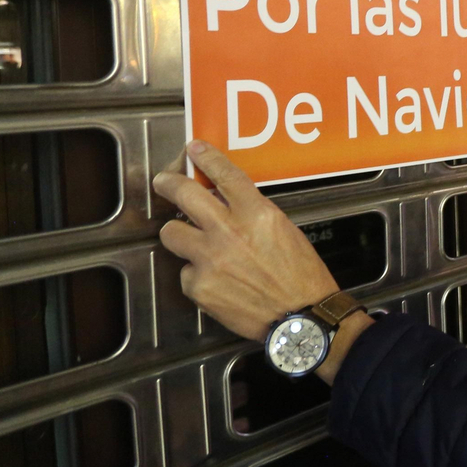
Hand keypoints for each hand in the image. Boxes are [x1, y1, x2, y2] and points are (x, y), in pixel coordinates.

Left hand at [155, 141, 369, 380]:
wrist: (302, 317)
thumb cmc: (302, 277)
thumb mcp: (285, 231)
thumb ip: (254, 214)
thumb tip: (227, 204)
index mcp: (258, 214)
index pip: (225, 175)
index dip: (206, 158)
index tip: (194, 149)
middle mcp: (229, 231)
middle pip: (183, 194)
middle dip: (168, 183)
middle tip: (164, 182)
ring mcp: (210, 259)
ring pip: (170, 232)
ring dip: (181, 234)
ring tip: (193, 243)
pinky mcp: (198, 286)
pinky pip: (185, 272)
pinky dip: (197, 274)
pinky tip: (217, 281)